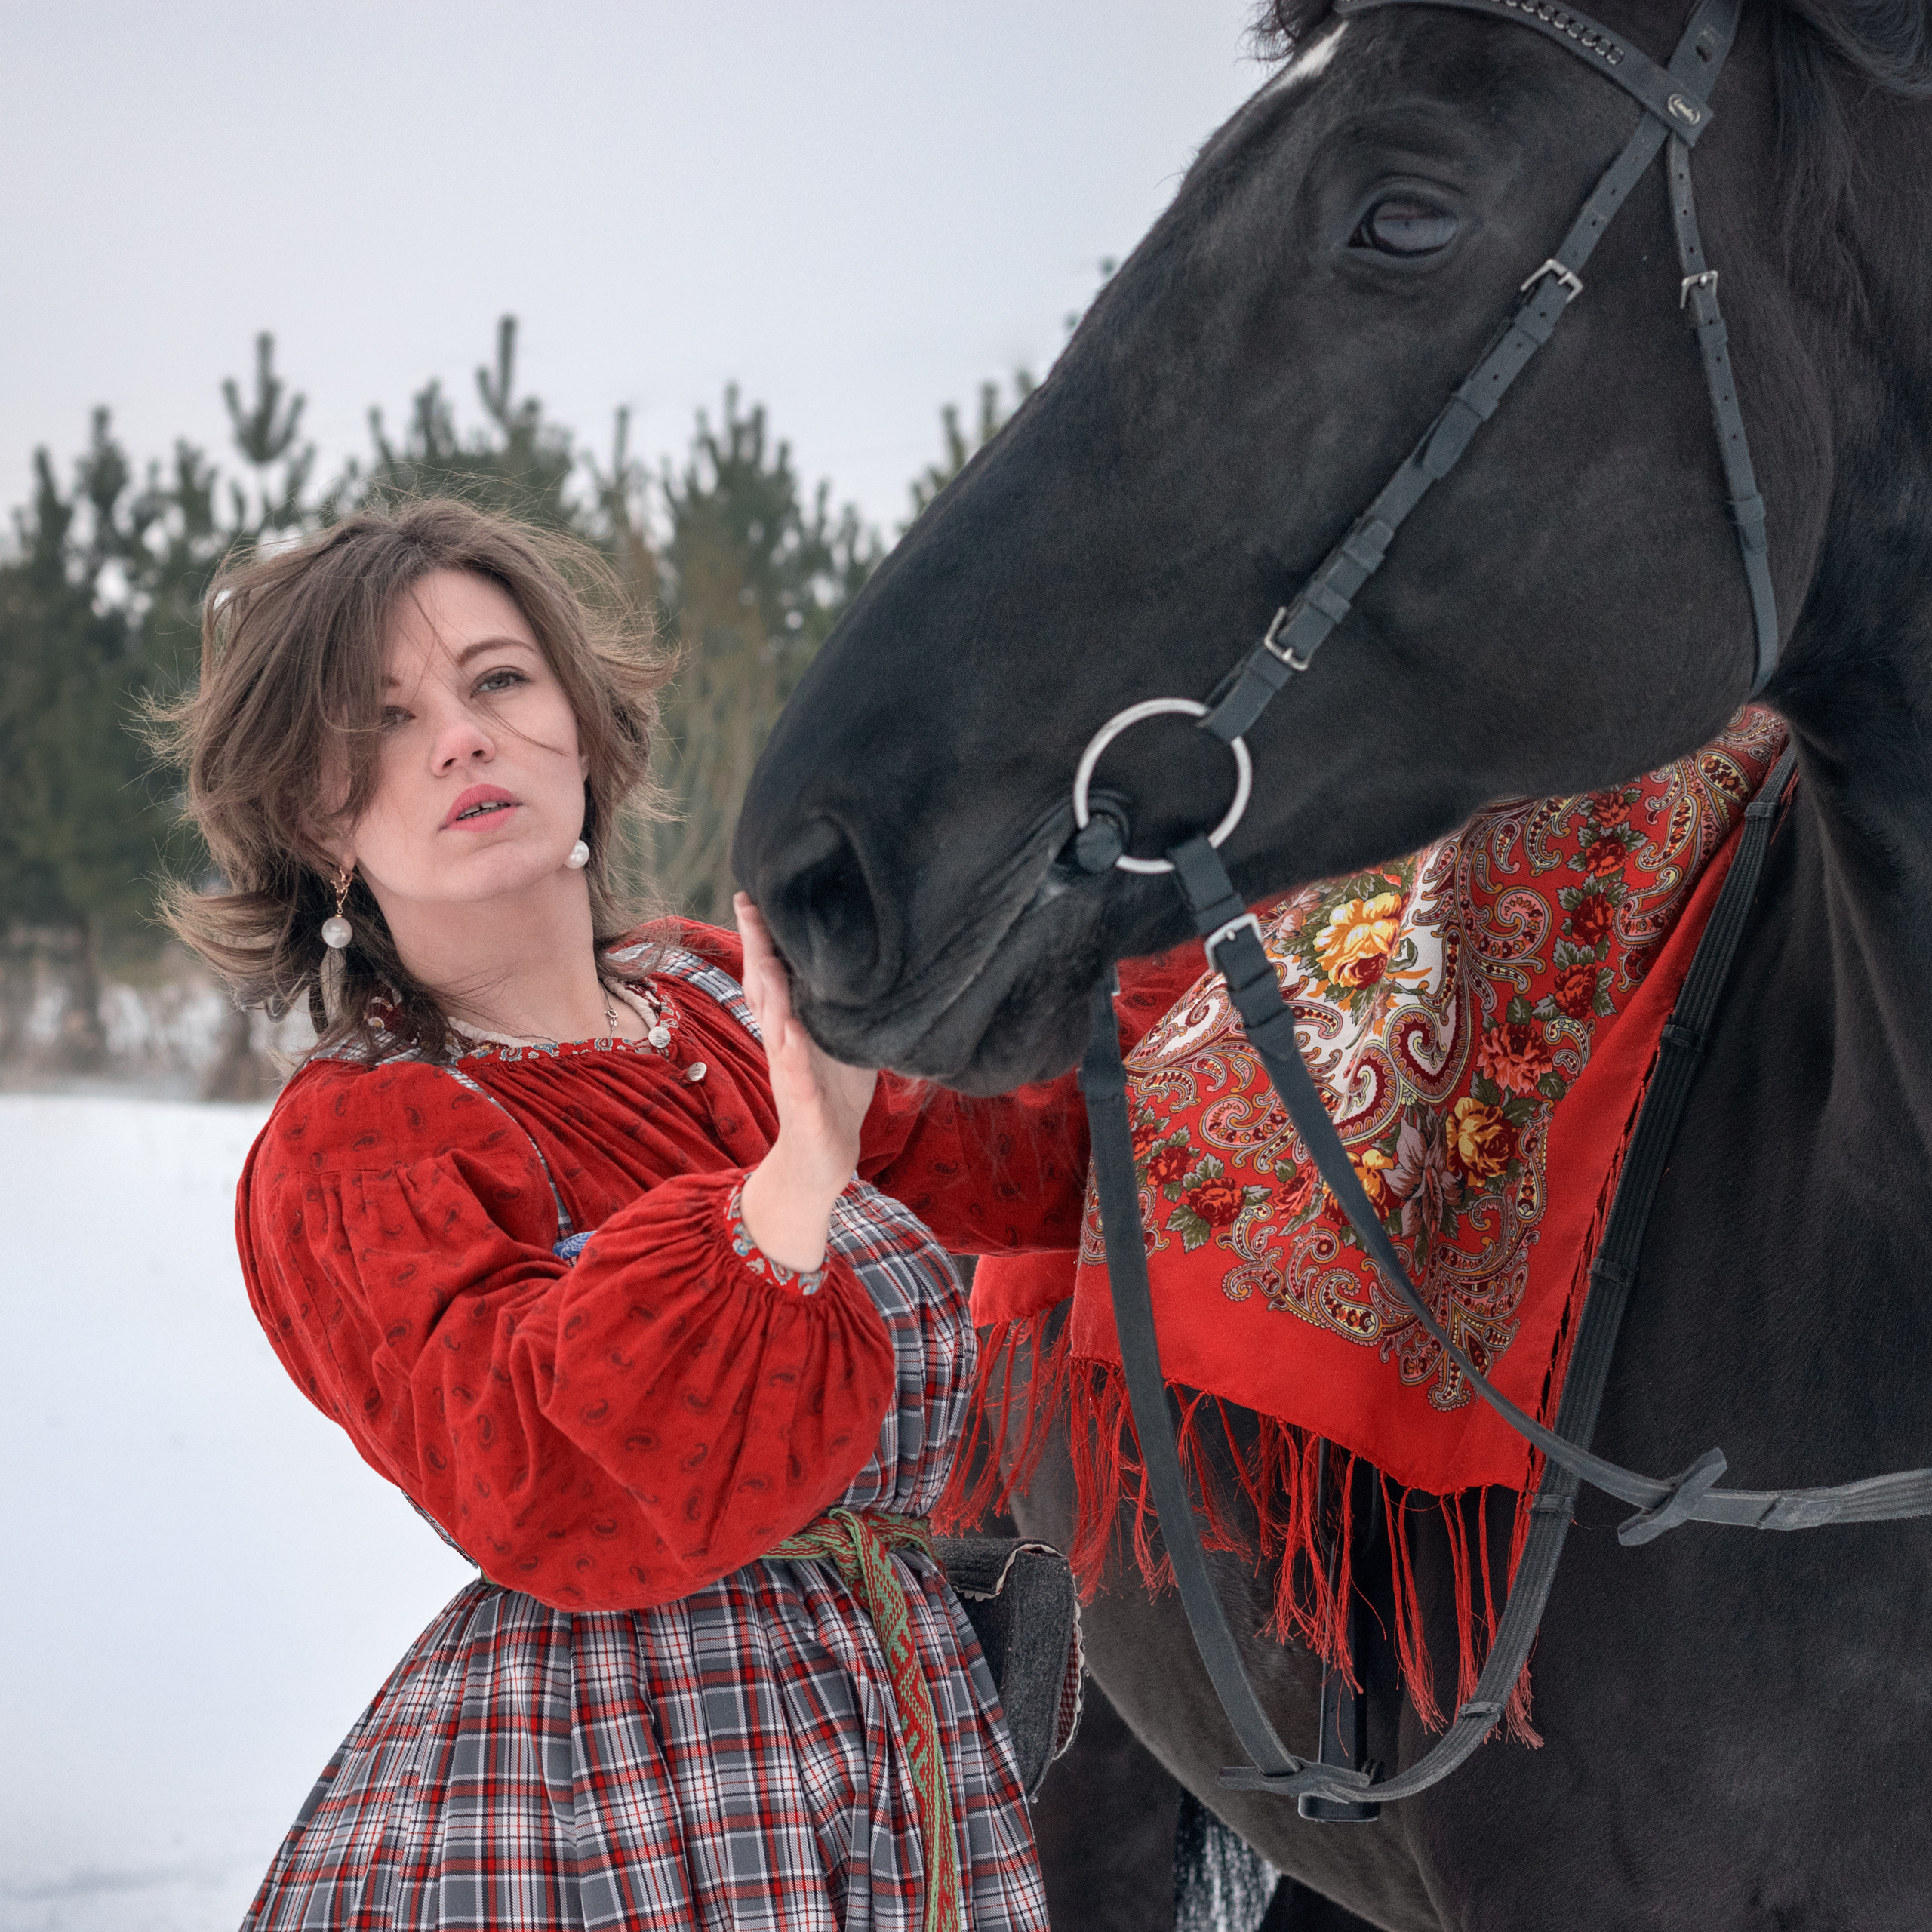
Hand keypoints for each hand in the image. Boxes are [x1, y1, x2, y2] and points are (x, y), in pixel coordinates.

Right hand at [734, 892, 877, 1272]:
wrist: (822, 1162)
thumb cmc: (834, 1097)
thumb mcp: (844, 1042)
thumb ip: (847, 1005)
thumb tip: (877, 959)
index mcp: (792, 1025)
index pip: (774, 972)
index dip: (764, 935)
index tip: (756, 893)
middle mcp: (783, 1043)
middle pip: (764, 988)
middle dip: (756, 948)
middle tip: (749, 906)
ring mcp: (790, 1073)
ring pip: (774, 1028)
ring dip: (771, 994)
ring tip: (767, 961)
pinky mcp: (803, 1105)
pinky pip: (797, 1076)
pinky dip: (794, 1055)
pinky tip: (792, 1034)